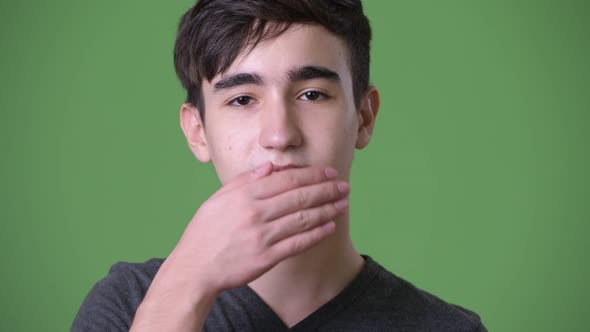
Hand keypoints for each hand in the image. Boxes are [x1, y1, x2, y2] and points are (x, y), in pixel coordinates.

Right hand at [165, 162, 349, 293]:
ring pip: (303, 218)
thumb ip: (245, 181)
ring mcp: (262, 236)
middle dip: (326, 189)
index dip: (312, 175)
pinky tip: (329, 227)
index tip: (329, 172)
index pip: (287, 179)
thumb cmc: (205, 232)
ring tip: (343, 204)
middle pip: (300, 196)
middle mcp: (255, 213)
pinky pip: (298, 243)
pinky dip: (316, 234)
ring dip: (327, 210)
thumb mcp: (218, 199)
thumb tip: (270, 167)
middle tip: (344, 186)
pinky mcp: (267, 258)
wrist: (194, 268)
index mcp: (245, 195)